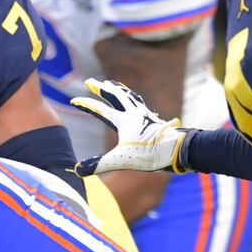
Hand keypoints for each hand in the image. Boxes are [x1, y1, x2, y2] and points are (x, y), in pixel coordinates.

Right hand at [70, 79, 188, 176]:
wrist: (178, 149)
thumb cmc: (151, 154)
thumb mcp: (122, 160)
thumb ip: (100, 164)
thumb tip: (78, 170)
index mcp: (123, 121)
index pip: (100, 110)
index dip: (86, 105)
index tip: (74, 100)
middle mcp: (134, 114)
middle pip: (115, 96)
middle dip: (100, 88)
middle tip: (90, 81)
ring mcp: (145, 115)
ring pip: (129, 96)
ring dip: (118, 89)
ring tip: (112, 84)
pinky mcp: (154, 120)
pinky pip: (140, 104)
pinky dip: (133, 99)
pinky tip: (135, 101)